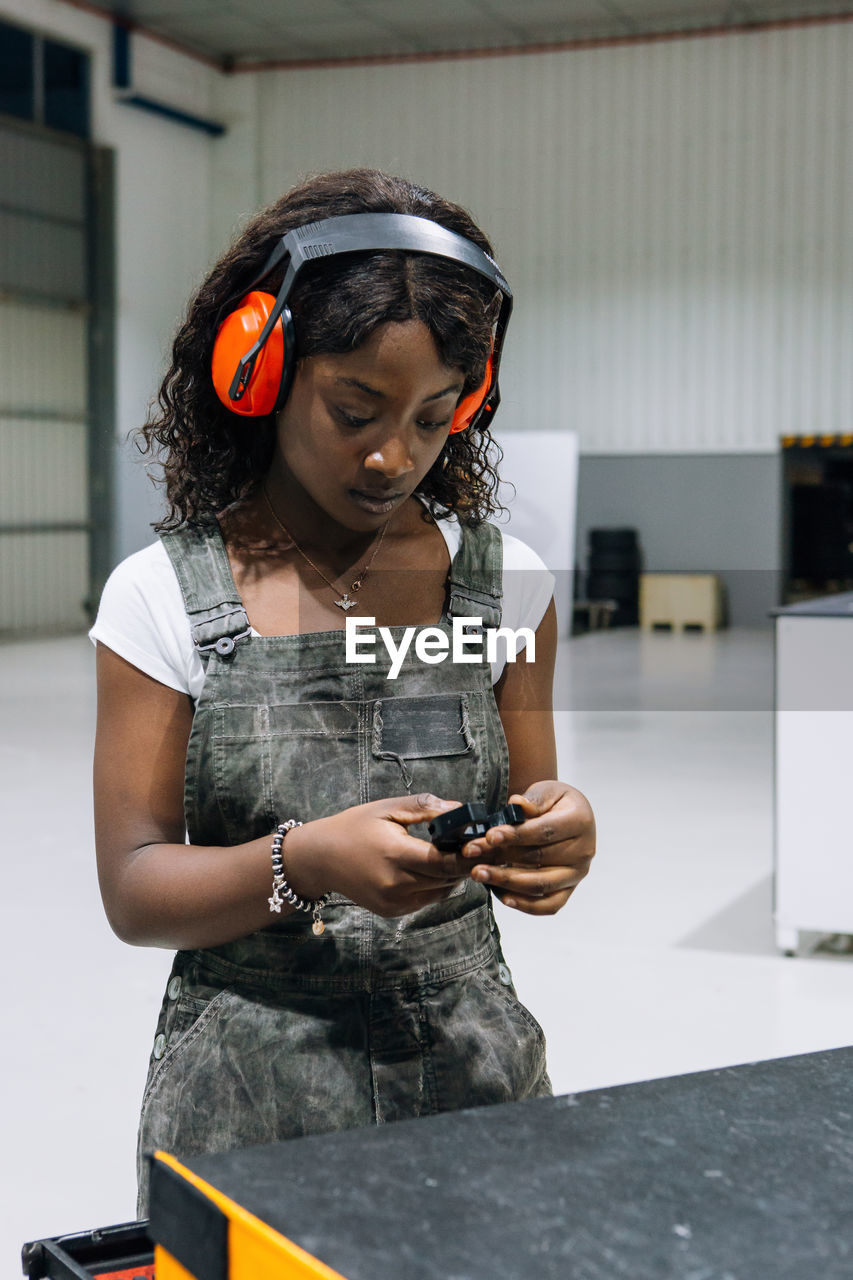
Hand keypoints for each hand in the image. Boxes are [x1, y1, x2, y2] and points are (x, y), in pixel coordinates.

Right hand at [282, 794, 470, 917]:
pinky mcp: (392, 911)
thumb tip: (459, 809)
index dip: (467, 854)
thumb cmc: (354, 827)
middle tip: (478, 848)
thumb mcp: (387, 809)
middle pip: (446, 879)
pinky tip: (434, 870)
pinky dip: (435, 887)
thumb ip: (424, 807)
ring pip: (440, 892)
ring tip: (458, 857)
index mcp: (395, 855)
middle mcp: (396, 884)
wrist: (320, 858)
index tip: (482, 843)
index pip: (445, 861)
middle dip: (464, 865)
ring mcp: (394, 902)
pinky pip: (426, 901)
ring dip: (452, 877)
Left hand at [461, 781, 594, 915]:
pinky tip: (503, 896)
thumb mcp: (547, 791)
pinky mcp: (568, 890)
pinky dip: (525, 905)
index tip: (489, 836)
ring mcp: (577, 874)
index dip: (515, 835)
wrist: (567, 816)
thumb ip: (532, 799)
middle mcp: (583, 851)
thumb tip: (517, 805)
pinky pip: (549, 905)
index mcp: (580, 821)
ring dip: (506, 881)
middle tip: (471, 853)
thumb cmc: (555, 803)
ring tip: (478, 873)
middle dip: (500, 857)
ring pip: (540, 885)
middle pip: (538, 859)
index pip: (544, 831)